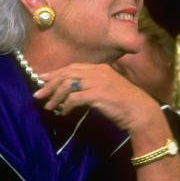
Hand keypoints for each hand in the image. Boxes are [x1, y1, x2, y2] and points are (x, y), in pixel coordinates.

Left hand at [33, 63, 163, 134]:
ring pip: (67, 85)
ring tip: (48, 107)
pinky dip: (66, 106)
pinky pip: (74, 98)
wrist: (141, 112)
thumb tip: (73, 92)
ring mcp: (98, 82)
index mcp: (100, 68)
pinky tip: (63, 113)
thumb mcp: (109, 88)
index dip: (55, 73)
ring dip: (55, 96)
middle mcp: (98, 71)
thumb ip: (93, 86)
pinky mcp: (98, 94)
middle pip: (66, 74)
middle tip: (38, 95)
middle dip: (50, 84)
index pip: (72, 67)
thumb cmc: (126, 104)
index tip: (42, 79)